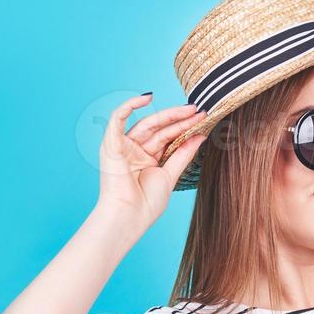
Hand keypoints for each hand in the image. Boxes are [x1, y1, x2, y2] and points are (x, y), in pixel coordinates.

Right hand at [95, 93, 205, 231]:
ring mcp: (123, 147)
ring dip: (169, 115)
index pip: (167, 137)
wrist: (129, 216)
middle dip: (180, 119)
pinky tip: (147, 97)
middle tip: (200, 111)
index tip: (202, 120)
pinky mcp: (111, 144)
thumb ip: (183, 154)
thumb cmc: (146, 203)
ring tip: (190, 110)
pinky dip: (129, 106)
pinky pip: (118, 118)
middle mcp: (135, 151)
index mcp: (147, 159)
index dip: (184, 128)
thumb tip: (200, 136)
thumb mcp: (170, 175)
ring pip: (147, 124)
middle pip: (160, 129)